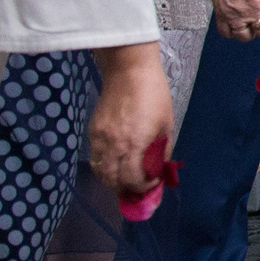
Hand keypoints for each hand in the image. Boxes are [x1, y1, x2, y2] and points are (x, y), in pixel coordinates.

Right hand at [86, 43, 171, 196]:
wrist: (128, 70)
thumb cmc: (154, 95)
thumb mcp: (166, 124)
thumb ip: (162, 150)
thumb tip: (158, 169)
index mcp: (134, 144)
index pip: (133, 180)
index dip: (143, 187)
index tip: (152, 183)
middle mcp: (113, 145)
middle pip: (113, 181)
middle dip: (126, 190)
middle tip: (137, 189)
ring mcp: (99, 139)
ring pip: (99, 172)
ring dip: (112, 181)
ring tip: (125, 181)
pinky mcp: (92, 131)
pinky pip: (94, 158)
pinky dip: (103, 168)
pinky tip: (114, 166)